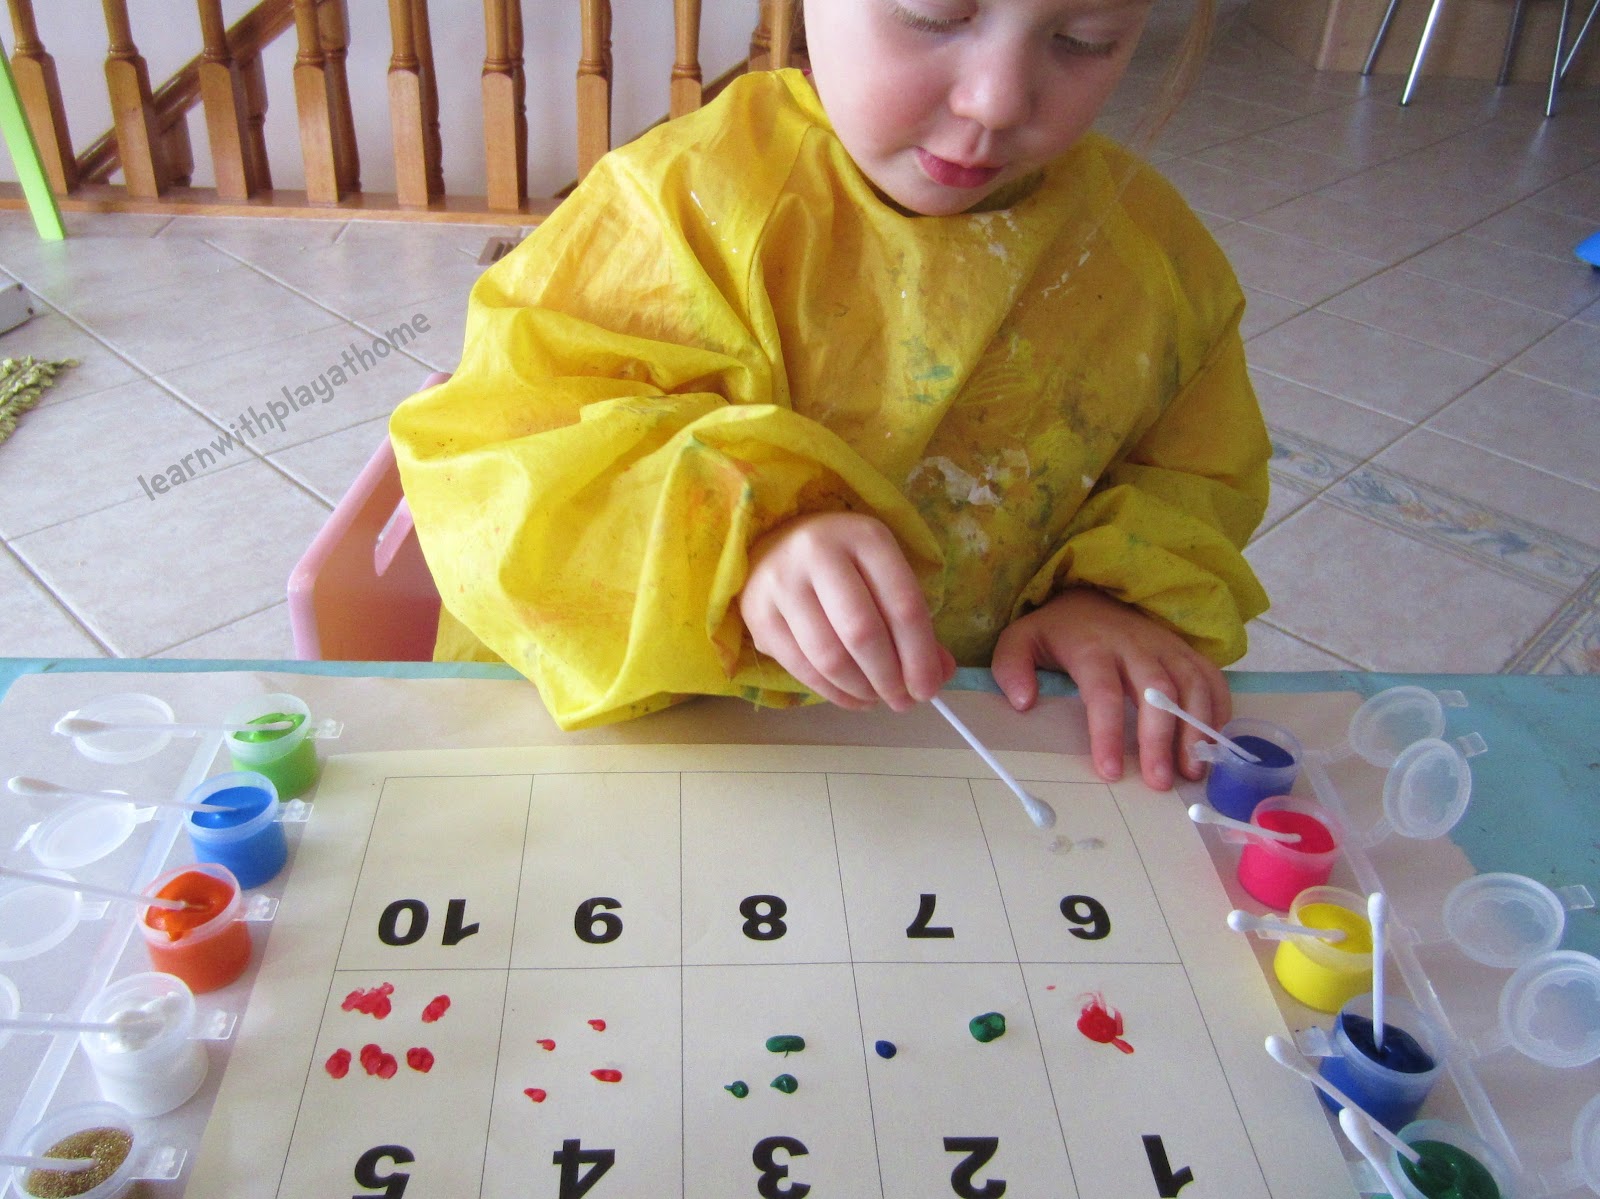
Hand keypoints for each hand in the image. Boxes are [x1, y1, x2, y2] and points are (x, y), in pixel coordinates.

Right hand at [739, 512, 954, 710]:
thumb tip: (939, 674)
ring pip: (829, 656)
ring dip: (861, 689)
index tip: (928, 690)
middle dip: (889, 679)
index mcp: (864, 536)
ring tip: (877, 698)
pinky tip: (852, 697)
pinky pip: (800, 667)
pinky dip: (833, 692)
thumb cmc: (843, 562)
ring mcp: (781, 582)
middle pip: (862, 633)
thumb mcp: (883, 574)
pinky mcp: (757, 613)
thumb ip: (912, 621)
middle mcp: (819, 552)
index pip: (902, 605)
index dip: (920, 656)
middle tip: (903, 702)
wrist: (775, 543)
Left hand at [989, 588, 1229, 789]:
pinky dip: (1219, 708)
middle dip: (1161, 739)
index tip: (1109, 771)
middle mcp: (1135, 645)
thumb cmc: (1058, 629)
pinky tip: (1215, 743)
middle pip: (1156, 691)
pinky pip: (1211, 676)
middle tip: (1160, 782)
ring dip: (1197, 729)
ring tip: (1192, 772)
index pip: (1103, 692)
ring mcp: (1165, 646)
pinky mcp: (1185, 649)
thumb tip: (1023, 702)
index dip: (1107, 732)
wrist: (1092, 592)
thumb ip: (1011, 668)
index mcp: (1092, 647)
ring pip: (1191, 685)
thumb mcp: (1020, 640)